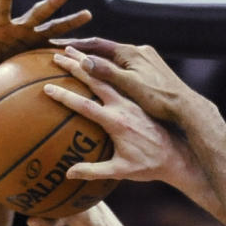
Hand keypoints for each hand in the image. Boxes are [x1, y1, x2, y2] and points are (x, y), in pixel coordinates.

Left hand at [0, 0, 90, 88]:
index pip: (1, 9)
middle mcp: (20, 30)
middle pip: (38, 13)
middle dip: (52, 2)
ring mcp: (32, 41)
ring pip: (54, 29)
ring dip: (70, 22)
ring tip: (87, 13)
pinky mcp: (41, 55)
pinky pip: (58, 52)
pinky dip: (72, 51)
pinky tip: (90, 48)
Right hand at [40, 47, 192, 187]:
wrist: (176, 154)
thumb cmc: (149, 164)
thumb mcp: (121, 171)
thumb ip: (94, 171)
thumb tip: (69, 173)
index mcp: (117, 121)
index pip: (85, 105)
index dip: (66, 96)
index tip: (48, 88)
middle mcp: (124, 104)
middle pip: (95, 79)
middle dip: (74, 65)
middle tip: (55, 55)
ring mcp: (132, 98)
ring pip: (107, 73)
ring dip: (88, 61)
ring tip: (71, 52)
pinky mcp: (137, 96)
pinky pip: (116, 77)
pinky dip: (103, 67)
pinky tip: (93, 64)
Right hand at [59, 38, 192, 125]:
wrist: (186, 108)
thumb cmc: (160, 99)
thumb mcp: (130, 86)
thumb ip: (107, 73)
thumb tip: (85, 62)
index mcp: (131, 54)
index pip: (97, 46)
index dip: (77, 47)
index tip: (60, 49)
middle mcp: (138, 52)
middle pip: (104, 50)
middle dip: (84, 52)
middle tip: (63, 54)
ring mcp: (145, 61)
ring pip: (114, 58)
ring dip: (97, 61)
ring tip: (80, 65)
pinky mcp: (151, 71)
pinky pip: (124, 67)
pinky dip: (110, 70)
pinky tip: (105, 79)